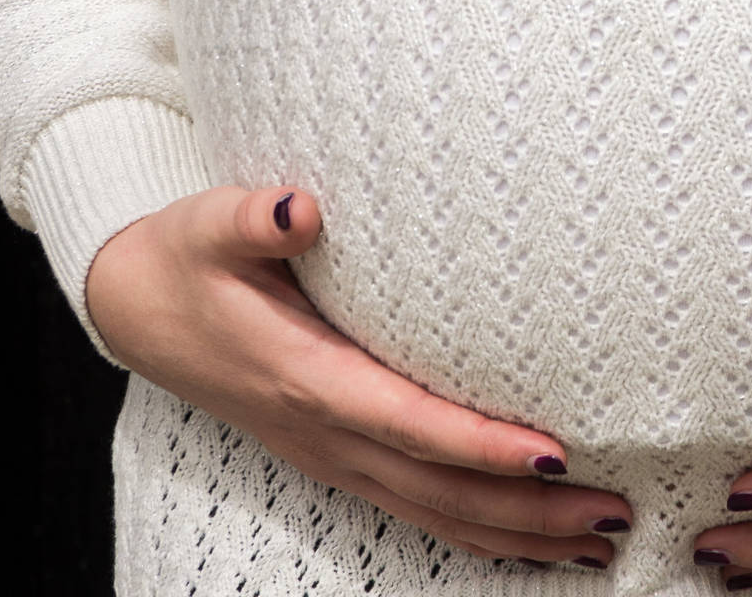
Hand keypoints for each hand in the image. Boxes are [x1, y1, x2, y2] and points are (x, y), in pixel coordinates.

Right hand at [84, 184, 634, 569]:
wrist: (137, 307)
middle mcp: (324, 431)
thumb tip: (297, 207)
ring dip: (518, 535)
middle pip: (440, 489)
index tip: (553, 453)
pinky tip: (535, 541)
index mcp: (305, 377)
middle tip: (614, 512)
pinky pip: (418, 509)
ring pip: (435, 512)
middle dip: (529, 510)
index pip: (408, 422)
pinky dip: (480, 532)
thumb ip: (251, 218)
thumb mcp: (205, 226)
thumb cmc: (186, 258)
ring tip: (600, 543)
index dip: (479, 445)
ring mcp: (331, 455)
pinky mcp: (338, 457)